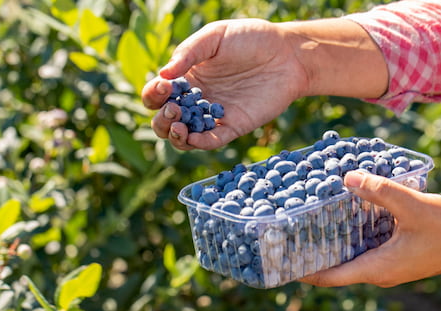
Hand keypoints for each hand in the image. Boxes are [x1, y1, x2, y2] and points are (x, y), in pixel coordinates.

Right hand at [141, 19, 308, 149]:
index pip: (158, 94)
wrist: (288, 54)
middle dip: (161, 119)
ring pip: (184, 137)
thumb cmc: (251, 38)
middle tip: (173, 109)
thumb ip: (189, 52)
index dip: (153, 95)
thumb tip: (163, 73)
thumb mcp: (216, 36)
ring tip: (179, 126)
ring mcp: (213, 115)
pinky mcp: (233, 127)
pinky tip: (194, 138)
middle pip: (165, 120)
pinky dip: (200, 143)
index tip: (163, 87)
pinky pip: (211, 141)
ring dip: (176, 136)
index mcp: (186, 77)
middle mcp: (195, 99)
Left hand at [300, 170, 440, 287]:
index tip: (279, 260)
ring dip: (330, 244)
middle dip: (310, 254)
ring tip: (306, 223)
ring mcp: (387, 265)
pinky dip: (350, 236)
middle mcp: (378, 272)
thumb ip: (380, 191)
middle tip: (286, 234)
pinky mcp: (396, 255)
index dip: (302, 271)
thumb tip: (345, 178)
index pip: (329, 277)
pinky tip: (343, 215)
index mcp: (377, 269)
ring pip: (349, 257)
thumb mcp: (413, 206)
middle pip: (334, 268)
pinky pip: (364, 249)